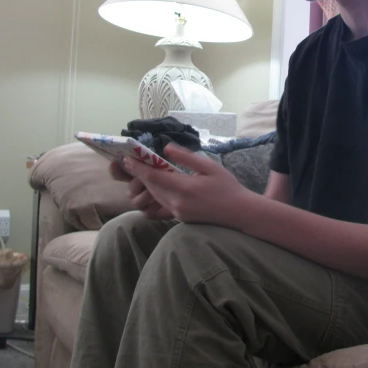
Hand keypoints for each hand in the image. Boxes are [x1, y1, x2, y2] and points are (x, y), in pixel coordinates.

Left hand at [121, 143, 258, 227]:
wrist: (239, 213)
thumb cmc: (227, 186)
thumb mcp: (209, 166)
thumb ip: (186, 157)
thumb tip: (165, 148)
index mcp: (185, 188)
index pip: (154, 177)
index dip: (138, 168)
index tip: (128, 158)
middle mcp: (178, 203)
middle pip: (150, 188)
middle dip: (139, 175)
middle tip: (131, 162)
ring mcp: (178, 213)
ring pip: (154, 197)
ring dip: (147, 185)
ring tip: (143, 172)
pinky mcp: (180, 218)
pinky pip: (161, 205)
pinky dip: (156, 194)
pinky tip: (156, 186)